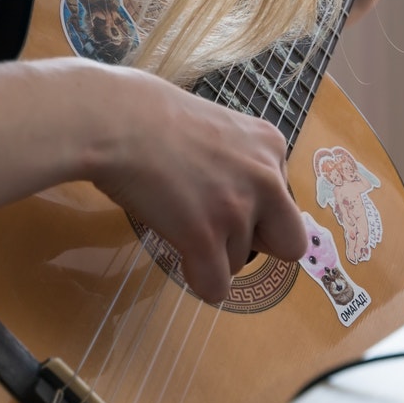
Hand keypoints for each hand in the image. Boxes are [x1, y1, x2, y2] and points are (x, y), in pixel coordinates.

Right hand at [86, 66, 307, 303]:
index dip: (255, 208)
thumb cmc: (150, 114)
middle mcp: (265, 178)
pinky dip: (198, 279)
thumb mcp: (219, 127)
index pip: (286, 200)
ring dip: (209, 251)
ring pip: (237, 264)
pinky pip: (216, 287)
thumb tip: (240, 194)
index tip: (223, 198)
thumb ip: (240, 160)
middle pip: (289, 243)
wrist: (114, 120)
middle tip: (218, 228)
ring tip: (176, 216)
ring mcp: (237, 210)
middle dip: (256, 243)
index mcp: (270, 145)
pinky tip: (180, 254)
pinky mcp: (204, 237)